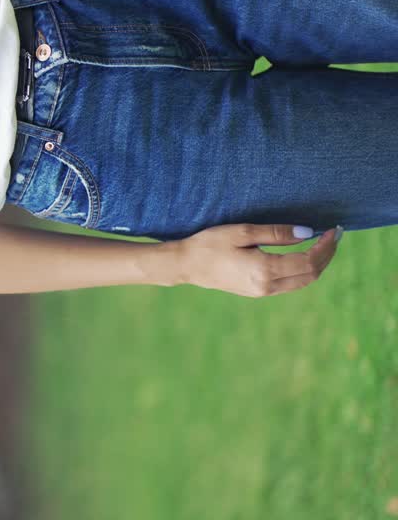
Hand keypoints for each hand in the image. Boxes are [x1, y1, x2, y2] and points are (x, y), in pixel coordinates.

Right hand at [167, 222, 342, 296]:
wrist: (186, 265)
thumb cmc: (210, 244)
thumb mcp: (242, 232)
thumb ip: (276, 233)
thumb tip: (307, 232)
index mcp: (264, 270)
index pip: (308, 261)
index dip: (325, 246)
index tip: (333, 230)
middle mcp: (267, 286)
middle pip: (311, 275)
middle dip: (326, 255)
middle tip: (334, 235)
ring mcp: (263, 292)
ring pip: (303, 282)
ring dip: (318, 264)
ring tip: (324, 245)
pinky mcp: (258, 292)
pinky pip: (291, 284)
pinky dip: (304, 270)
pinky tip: (304, 256)